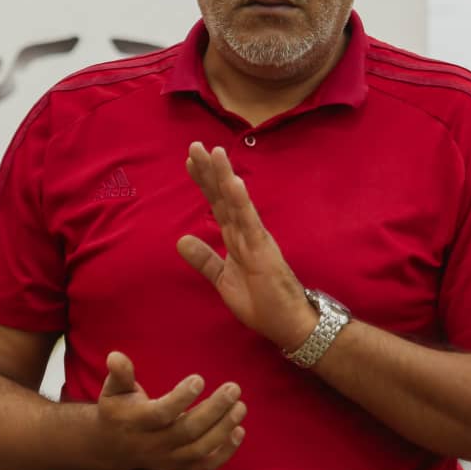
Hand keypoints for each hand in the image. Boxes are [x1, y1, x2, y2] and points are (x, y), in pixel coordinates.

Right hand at [93, 351, 245, 469]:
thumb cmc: (118, 409)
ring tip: (241, 406)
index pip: (161, 413)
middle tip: (234, 388)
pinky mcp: (179, 468)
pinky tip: (239, 431)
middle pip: (187, 431)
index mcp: (136, 422)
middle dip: (214, 410)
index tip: (200, 378)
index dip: (181, 397)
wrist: (112, 447)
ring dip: (224, 429)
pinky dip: (225, 453)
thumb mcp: (114, 389)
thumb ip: (119, 373)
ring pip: (199, 449)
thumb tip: (115, 356)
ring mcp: (167, 459)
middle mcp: (152, 444)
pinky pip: (205, 466)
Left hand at [177, 142, 317, 351]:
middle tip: (195, 145)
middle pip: (223, 196)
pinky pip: (249, 222)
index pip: (217, 204)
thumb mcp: (223, 280)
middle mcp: (246, 231)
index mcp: (237, 237)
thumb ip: (205, 260)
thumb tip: (181, 240)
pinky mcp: (263, 249)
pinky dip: (240, 201)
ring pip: (236, 202)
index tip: (190, 160)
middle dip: (209, 171)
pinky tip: (233, 182)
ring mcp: (255, 237)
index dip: (204, 182)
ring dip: (224, 177)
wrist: (289, 324)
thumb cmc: (263, 302)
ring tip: (214, 152)